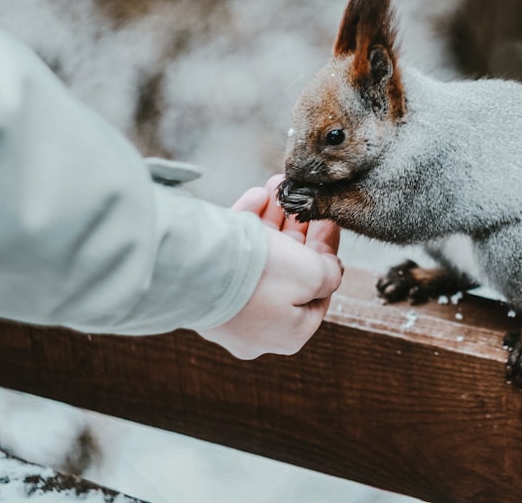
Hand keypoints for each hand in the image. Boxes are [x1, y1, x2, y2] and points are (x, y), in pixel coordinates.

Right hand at [197, 175, 343, 358]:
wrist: (190, 267)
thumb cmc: (258, 278)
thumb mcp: (312, 274)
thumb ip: (329, 273)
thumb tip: (331, 270)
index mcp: (289, 334)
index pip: (320, 293)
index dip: (326, 253)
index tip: (327, 221)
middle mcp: (258, 328)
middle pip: (288, 273)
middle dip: (296, 229)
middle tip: (302, 200)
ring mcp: (229, 309)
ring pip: (260, 260)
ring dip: (272, 221)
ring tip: (279, 188)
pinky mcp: (203, 288)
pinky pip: (232, 255)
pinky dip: (246, 225)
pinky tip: (257, 196)